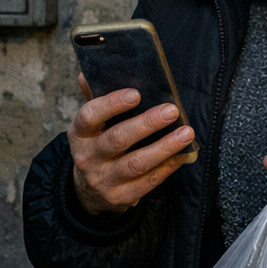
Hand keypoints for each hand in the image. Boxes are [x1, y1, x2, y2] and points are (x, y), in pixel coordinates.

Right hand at [68, 73, 195, 215]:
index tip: (136, 93)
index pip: (89, 116)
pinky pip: (148, 182)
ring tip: (186, 132)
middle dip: (147, 124)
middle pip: (118, 140)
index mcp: (80, 133)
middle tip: (172, 110)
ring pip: (136, 164)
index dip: (112, 104)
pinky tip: (183, 155)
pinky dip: (168, 167)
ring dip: (164, 147)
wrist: (89, 189)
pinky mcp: (120, 197)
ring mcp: (104, 179)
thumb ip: (94, 97)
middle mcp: (88, 157)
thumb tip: (89, 71)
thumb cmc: (97, 143)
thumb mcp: (91, 123)